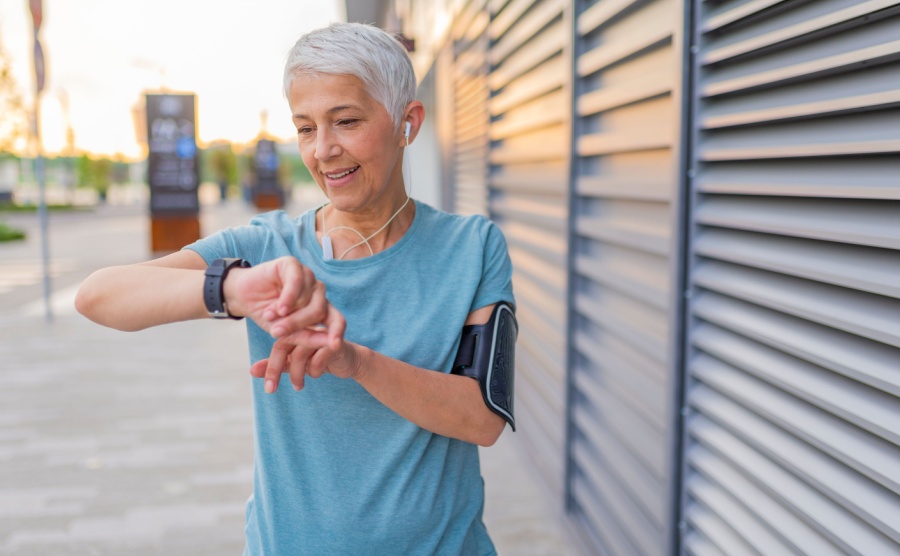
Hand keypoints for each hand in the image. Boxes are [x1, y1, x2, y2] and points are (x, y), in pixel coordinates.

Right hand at [223, 256, 339, 342]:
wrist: (243, 297)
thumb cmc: (267, 315)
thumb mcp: (285, 332)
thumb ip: (306, 337)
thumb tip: (331, 346)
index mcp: (321, 309)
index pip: (337, 320)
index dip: (338, 332)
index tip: (335, 346)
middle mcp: (317, 292)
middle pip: (319, 310)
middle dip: (298, 324)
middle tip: (276, 332)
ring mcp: (308, 277)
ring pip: (308, 298)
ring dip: (288, 313)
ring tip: (269, 317)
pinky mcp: (293, 265)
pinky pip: (297, 282)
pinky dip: (288, 297)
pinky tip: (278, 308)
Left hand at [249, 320, 363, 392]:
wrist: (348, 360)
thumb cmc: (319, 358)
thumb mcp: (296, 363)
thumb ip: (277, 364)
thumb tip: (251, 371)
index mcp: (296, 329)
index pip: (278, 344)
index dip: (270, 366)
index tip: (268, 387)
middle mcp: (307, 327)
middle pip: (285, 344)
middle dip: (276, 369)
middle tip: (271, 390)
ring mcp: (321, 333)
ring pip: (301, 352)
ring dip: (297, 374)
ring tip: (299, 386)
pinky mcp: (335, 342)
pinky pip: (319, 357)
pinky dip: (315, 370)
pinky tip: (316, 375)